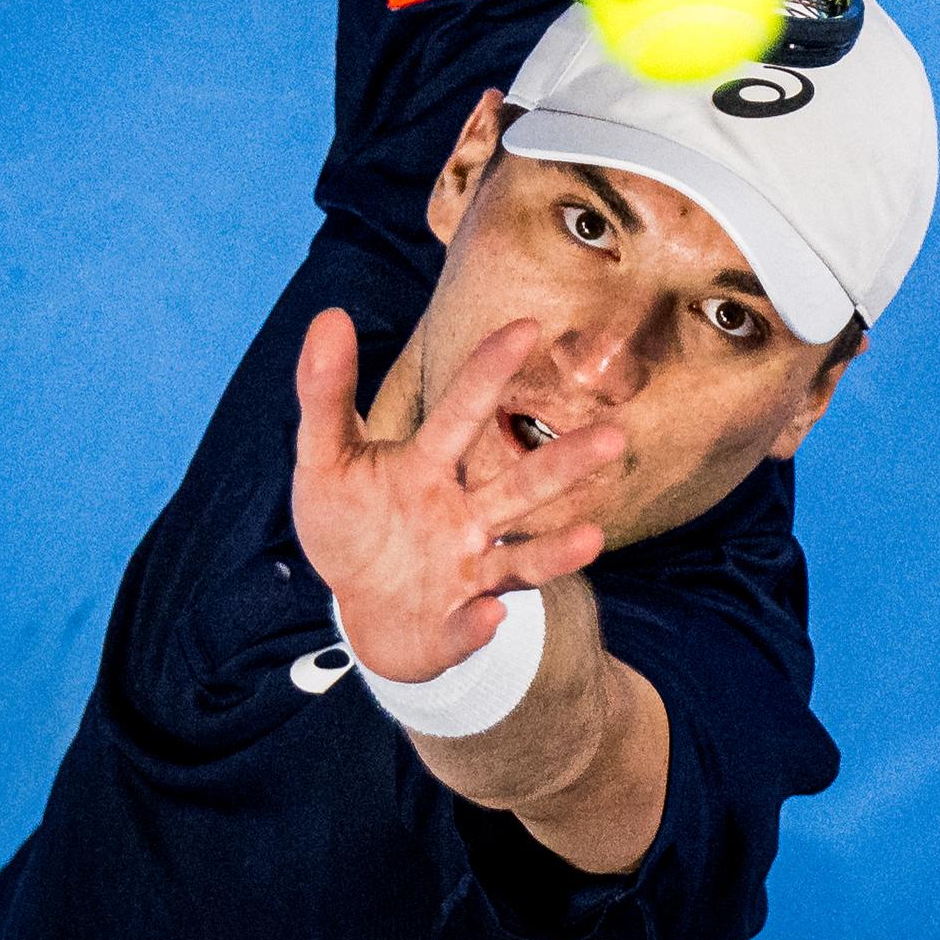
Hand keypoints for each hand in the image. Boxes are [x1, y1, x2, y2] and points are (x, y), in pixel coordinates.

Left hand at [291, 308, 622, 682]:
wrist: (360, 609)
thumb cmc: (351, 523)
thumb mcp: (324, 459)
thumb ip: (325, 394)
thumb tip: (329, 315)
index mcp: (428, 466)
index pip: (463, 413)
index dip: (488, 372)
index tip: (525, 326)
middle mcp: (463, 514)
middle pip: (519, 486)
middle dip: (564, 463)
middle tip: (615, 436)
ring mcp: (466, 569)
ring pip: (521, 559)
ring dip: (556, 551)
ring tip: (594, 539)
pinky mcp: (455, 622)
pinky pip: (470, 624)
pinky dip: (478, 624)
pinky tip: (491, 614)